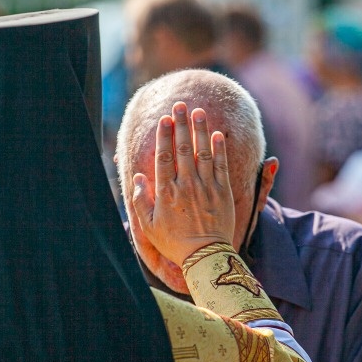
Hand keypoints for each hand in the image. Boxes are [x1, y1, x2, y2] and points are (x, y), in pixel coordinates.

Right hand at [131, 101, 234, 266]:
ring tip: (198, 111)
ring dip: (200, 130)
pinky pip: (221, 166)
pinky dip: (219, 149)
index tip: (164, 119)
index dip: (164, 136)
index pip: (164, 157)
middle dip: (181, 124)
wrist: (206, 256)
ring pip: (203, 152)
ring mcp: (206, 187)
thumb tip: (139, 176)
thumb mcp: (150, 226)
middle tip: (180, 105)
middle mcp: (187, 185)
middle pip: (183, 148)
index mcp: (167, 192)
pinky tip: (216, 134)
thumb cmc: (175, 242)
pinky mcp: (223, 192)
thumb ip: (141, 200)